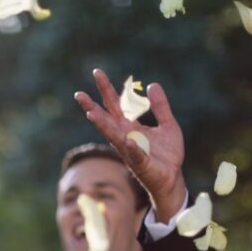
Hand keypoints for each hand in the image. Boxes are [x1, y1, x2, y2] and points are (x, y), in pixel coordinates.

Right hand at [74, 69, 187, 220]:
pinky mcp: (141, 164)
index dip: (107, 89)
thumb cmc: (167, 154)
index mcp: (131, 126)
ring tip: (91, 113)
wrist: (172, 177)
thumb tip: (152, 85)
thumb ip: (160, 106)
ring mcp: (130, 151)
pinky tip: (129, 141)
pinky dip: (132, 148)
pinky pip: (136, 154)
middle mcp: (125, 137)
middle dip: (93, 106)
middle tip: (79, 94)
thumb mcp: (168, 124)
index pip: (115, 105)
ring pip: (114, 136)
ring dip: (103, 125)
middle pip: (107, 119)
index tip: (97, 73)